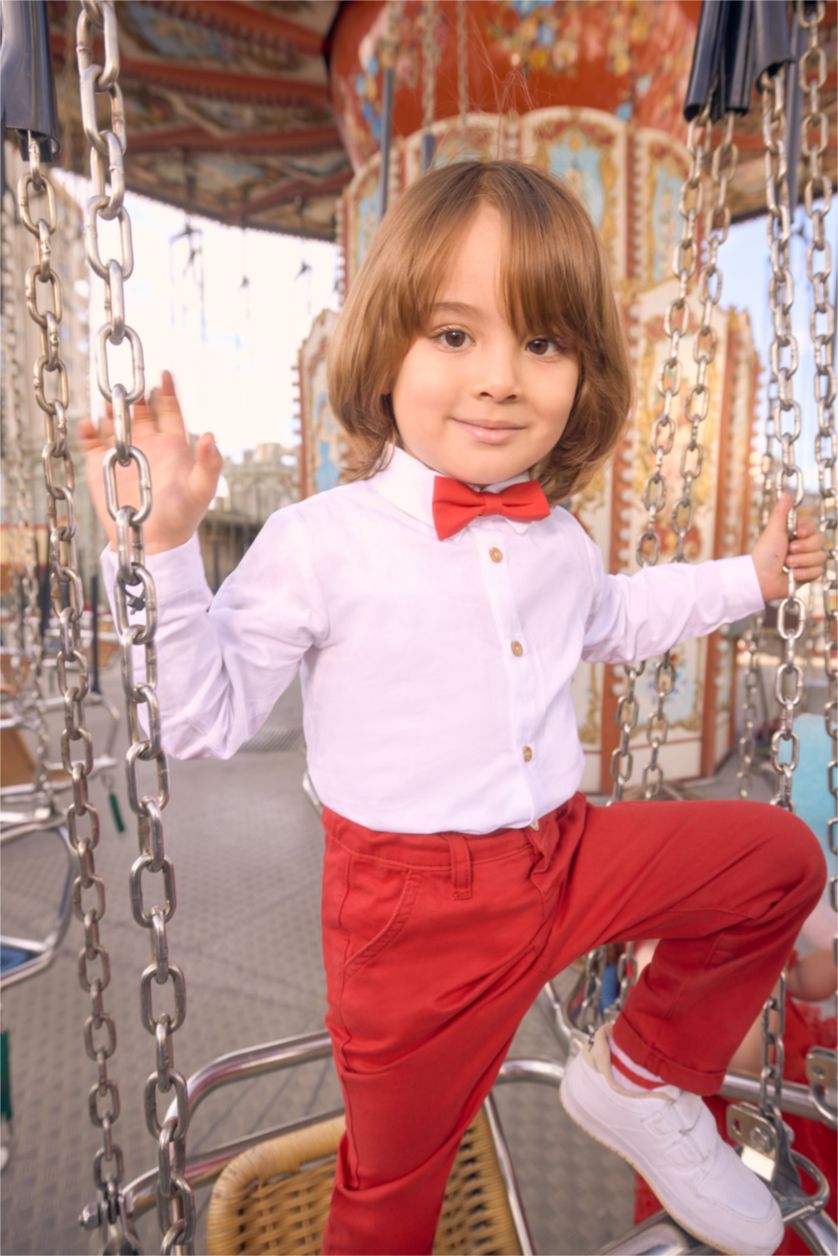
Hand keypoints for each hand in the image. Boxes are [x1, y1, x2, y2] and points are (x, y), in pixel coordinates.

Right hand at [79, 370, 222, 554]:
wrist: (152, 541)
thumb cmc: (181, 517)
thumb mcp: (200, 491)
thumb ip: (209, 465)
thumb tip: (211, 436)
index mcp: (173, 445)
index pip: (170, 410)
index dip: (167, 392)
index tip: (164, 375)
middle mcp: (148, 443)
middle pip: (139, 410)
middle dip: (135, 397)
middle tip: (130, 391)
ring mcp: (124, 453)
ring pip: (114, 421)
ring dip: (111, 411)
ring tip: (110, 409)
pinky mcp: (101, 465)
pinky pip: (91, 441)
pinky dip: (88, 431)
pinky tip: (89, 427)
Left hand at [750, 492, 826, 601]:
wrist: (761, 578)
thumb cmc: (764, 554)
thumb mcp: (773, 530)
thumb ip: (781, 512)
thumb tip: (786, 494)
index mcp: (795, 535)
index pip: (813, 528)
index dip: (807, 531)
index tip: (797, 533)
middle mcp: (802, 546)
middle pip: (820, 542)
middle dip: (804, 548)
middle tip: (789, 552)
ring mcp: (806, 561)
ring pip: (820, 557)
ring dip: (802, 561)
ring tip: (787, 564)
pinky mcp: (808, 575)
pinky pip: (819, 571)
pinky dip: (804, 573)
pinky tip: (793, 575)